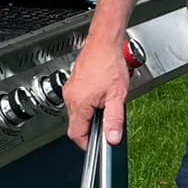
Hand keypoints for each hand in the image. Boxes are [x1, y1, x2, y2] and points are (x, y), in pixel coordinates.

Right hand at [62, 34, 130, 148]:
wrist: (104, 41)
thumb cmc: (109, 62)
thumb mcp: (117, 95)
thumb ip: (115, 120)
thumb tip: (112, 138)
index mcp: (79, 103)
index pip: (76, 135)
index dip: (88, 144)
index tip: (98, 146)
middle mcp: (71, 97)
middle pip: (77, 124)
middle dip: (91, 128)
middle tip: (107, 124)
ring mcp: (71, 89)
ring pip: (78, 112)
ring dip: (91, 115)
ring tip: (106, 106)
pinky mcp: (74, 83)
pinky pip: (79, 100)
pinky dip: (89, 103)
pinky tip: (101, 95)